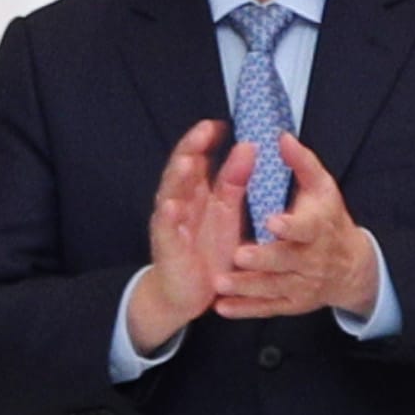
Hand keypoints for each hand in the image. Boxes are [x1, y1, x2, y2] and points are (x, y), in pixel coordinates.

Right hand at [124, 121, 241, 352]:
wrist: (188, 292)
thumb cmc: (207, 249)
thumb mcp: (227, 211)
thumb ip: (235, 180)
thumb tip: (248, 146)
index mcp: (198, 193)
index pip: (198, 159)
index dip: (205, 141)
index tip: (219, 123)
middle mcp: (181, 203)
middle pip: (182, 171)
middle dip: (191, 149)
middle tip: (204, 131)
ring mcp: (171, 223)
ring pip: (170, 195)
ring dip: (177, 178)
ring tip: (187, 161)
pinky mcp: (168, 247)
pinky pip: (166, 230)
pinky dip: (168, 217)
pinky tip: (171, 206)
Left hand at [205, 139, 381, 321]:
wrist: (352, 268)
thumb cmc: (329, 221)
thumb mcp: (323, 189)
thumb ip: (301, 164)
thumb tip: (281, 137)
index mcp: (319, 228)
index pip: (307, 228)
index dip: (291, 226)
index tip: (272, 221)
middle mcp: (312, 259)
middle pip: (287, 261)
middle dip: (263, 259)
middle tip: (238, 255)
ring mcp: (302, 284)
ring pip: (273, 287)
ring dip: (247, 287)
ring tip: (219, 282)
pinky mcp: (292, 302)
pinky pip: (268, 307)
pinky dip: (245, 309)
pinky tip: (222, 307)